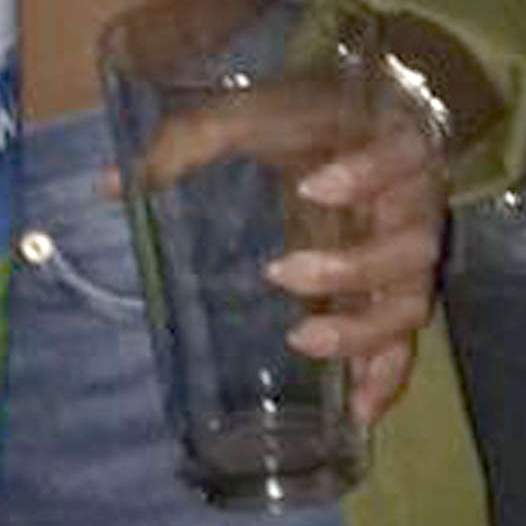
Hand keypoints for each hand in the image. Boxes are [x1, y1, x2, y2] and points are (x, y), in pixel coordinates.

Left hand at [138, 75, 446, 427]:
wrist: (354, 125)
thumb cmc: (304, 118)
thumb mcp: (253, 112)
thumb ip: (189, 139)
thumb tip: (111, 188)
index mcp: (386, 144)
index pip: (395, 157)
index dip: (363, 175)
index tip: (306, 187)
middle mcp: (414, 204)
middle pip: (407, 248)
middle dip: (347, 269)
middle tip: (278, 273)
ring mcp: (412, 255)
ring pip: (409, 303)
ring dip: (362, 331)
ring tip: (303, 341)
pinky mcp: (400, 294)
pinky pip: (408, 345)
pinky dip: (387, 380)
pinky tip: (356, 413)